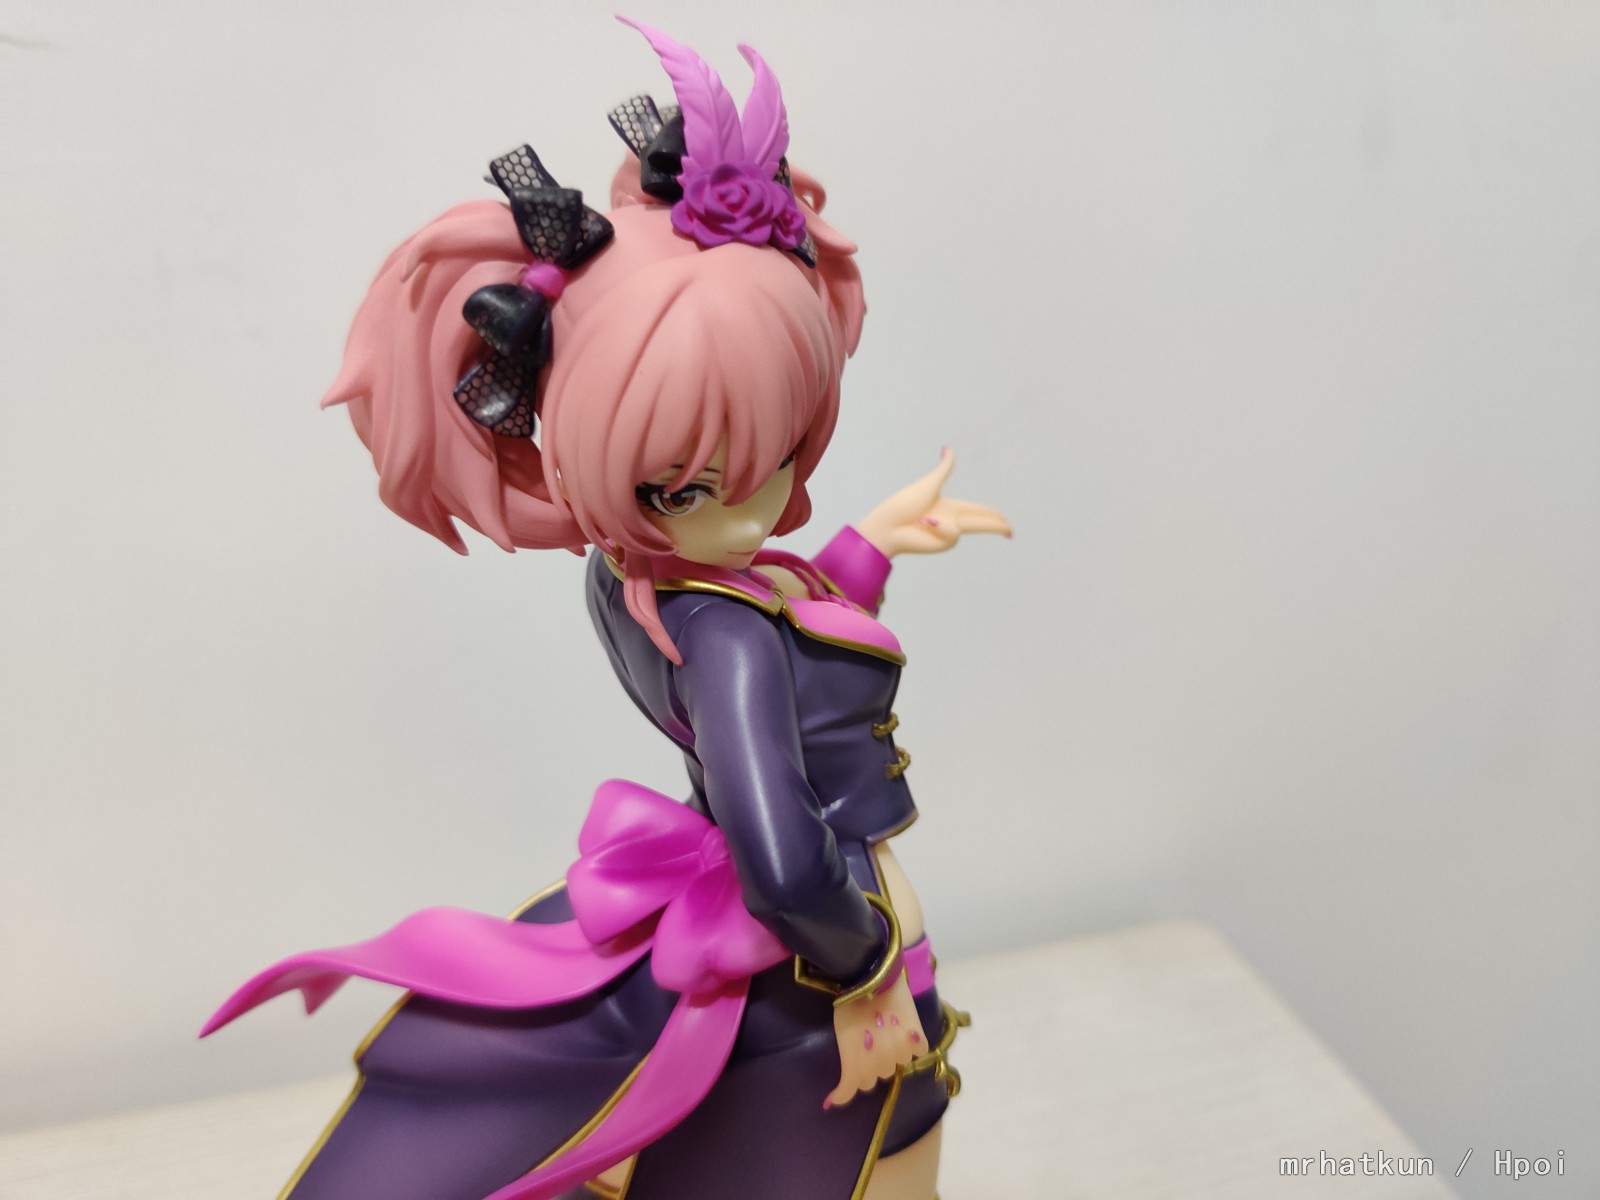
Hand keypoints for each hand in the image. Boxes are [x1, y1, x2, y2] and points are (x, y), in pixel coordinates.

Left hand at [824, 968, 927, 1108]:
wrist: (873, 975)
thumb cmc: (850, 1000)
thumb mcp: (842, 1031)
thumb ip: (849, 1058)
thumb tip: (841, 1083)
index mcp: (856, 1064)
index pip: (852, 1089)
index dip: (845, 1090)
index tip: (838, 1091)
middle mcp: (880, 1064)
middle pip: (877, 1076)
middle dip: (872, 1063)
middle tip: (869, 1041)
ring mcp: (900, 1053)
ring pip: (898, 1064)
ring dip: (892, 1054)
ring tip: (886, 1030)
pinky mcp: (918, 1040)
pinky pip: (917, 1052)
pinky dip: (913, 1045)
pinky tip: (906, 1031)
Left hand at [855, 449, 1012, 557]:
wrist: (889, 526)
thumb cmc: (904, 503)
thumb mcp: (929, 483)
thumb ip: (944, 469)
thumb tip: (947, 449)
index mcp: (949, 506)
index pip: (975, 510)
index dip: (989, 513)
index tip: (1001, 517)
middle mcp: (951, 521)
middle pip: (980, 523)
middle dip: (996, 526)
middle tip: (1011, 532)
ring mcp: (948, 534)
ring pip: (970, 527)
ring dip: (946, 523)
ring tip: (922, 520)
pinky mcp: (945, 543)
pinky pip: (954, 531)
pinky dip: (941, 527)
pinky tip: (925, 526)